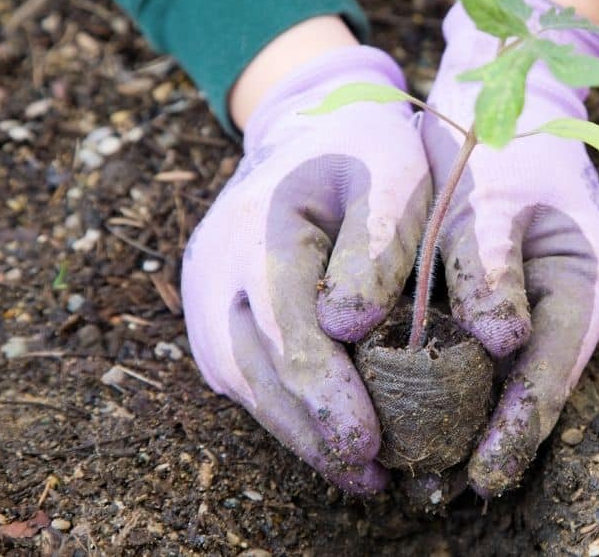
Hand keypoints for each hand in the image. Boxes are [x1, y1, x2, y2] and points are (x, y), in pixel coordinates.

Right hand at [181, 47, 429, 493]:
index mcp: (262, 225)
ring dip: (297, 432)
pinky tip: (330, 438)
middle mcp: (217, 266)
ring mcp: (206, 292)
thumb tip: (347, 327)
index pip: (287, 327)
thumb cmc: (366, 148)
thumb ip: (378, 242)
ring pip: (245, 381)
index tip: (366, 442)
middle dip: (313, 430)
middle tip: (370, 477)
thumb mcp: (393, 173)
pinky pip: (243, 373)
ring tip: (359, 474)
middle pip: (257, 367)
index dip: (325, 392)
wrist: (310, 122)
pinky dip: (284, 410)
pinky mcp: (214, 313)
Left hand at [421, 0, 598, 495]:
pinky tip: (427, 407)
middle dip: (496, 437)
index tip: (480, 477)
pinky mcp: (527, 297)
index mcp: (590, 280)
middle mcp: (583, 301)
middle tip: (444, 488)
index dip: (517, 429)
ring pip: (519, 375)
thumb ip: (491, 269)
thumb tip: (502, 344)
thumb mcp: (489, 198)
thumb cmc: (500, 141)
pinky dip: (467, 379)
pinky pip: (499, 351)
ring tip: (432, 466)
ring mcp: (558, 301)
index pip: (552, 374)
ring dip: (480, 416)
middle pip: (540, 386)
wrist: (508, 94)